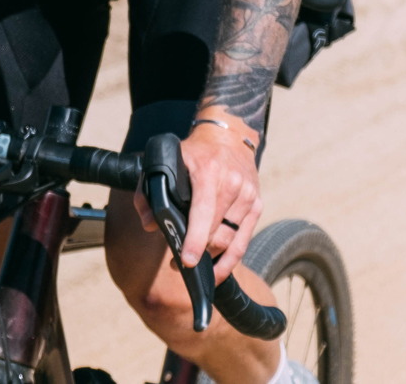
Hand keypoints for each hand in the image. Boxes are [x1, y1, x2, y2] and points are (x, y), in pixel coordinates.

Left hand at [130, 120, 262, 280]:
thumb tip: (150, 225)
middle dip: (198, 253)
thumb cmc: (193, 153)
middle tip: (178, 265)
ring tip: (194, 266)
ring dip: (212, 258)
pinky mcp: (256, 205)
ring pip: (230, 240)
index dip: (195, 239)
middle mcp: (233, 183)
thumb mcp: (166, 162)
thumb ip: (149, 192)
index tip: (187, 260)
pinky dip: (230, 259)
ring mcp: (248, 195)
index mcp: (209, 171)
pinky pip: (243, 241)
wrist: (229, 136)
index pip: (203, 211)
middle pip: (217, 232)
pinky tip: (217, 270)